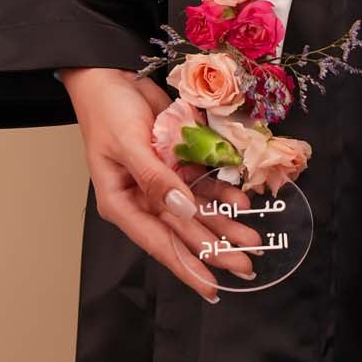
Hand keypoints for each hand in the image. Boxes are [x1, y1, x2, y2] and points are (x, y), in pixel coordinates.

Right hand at [58, 67, 261, 302]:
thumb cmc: (107, 109)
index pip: (159, 243)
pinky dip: (221, 191)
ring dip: (225, 223)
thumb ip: (156, 178)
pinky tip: (242, 200)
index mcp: (121, 203)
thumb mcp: (128, 143)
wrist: (110, 72)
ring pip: (198, 210)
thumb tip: (182, 210)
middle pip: (184, 231)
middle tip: (248, 265)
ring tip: (254, 238)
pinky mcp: (175, 161)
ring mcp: (161, 181)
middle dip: (216, 249)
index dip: (187, 266)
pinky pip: (202, 183)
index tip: (213, 288)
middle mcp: (143, 198)